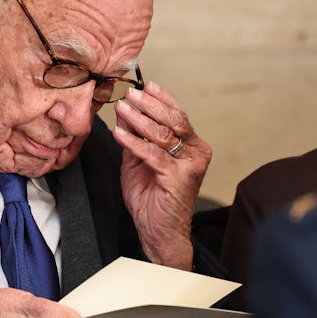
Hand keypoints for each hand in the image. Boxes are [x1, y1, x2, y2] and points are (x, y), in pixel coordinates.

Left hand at [113, 80, 211, 269]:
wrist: (159, 232)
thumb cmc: (152, 198)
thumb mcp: (138, 161)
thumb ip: (134, 137)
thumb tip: (125, 111)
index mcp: (192, 146)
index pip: (178, 115)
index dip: (162, 98)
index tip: (145, 85)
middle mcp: (196, 153)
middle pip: (174, 120)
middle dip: (149, 104)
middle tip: (130, 94)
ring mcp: (190, 166)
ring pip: (163, 135)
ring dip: (139, 119)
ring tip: (122, 108)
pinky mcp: (178, 179)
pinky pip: (152, 154)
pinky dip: (134, 141)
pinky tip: (119, 133)